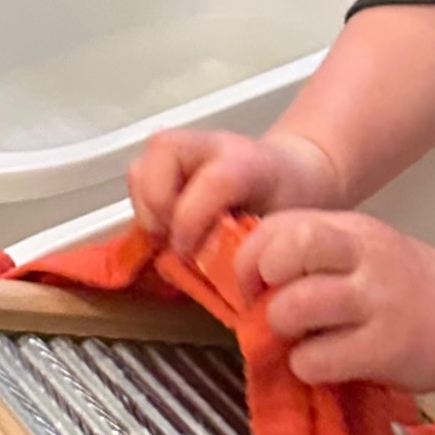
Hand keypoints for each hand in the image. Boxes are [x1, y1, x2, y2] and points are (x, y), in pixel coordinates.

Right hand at [129, 125, 343, 257]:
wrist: (295, 174)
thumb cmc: (291, 205)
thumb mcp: (282, 230)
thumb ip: (253, 253)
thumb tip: (227, 287)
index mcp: (249, 163)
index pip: (214, 179)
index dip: (191, 219)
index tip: (187, 253)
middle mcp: (213, 146)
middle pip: (162, 153)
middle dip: (158, 206)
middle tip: (175, 242)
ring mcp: (188, 147)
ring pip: (143, 165)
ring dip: (146, 208)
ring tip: (167, 235)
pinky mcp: (168, 159)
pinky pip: (139, 176)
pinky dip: (144, 207)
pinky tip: (166, 228)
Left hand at [238, 210, 434, 390]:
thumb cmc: (403, 286)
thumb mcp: (361, 250)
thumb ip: (313, 253)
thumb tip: (250, 277)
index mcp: (349, 230)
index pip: (280, 224)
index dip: (251, 256)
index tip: (254, 284)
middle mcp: (362, 257)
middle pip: (290, 246)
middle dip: (261, 278)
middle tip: (268, 305)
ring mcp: (375, 302)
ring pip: (296, 305)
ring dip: (280, 327)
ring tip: (297, 338)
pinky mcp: (384, 349)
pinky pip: (318, 358)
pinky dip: (306, 366)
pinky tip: (322, 364)